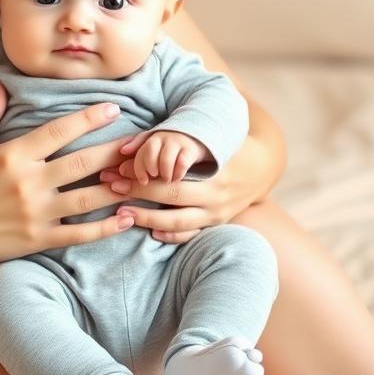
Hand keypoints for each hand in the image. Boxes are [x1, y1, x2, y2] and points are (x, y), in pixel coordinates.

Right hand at [0, 82, 134, 271]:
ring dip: (117, 188)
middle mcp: (27, 183)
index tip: (113, 108)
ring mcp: (35, 214)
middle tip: (141, 141)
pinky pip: (79, 234)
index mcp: (12, 156)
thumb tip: (0, 84)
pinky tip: (127, 218)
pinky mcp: (39, 239)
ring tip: (142, 177)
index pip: (58, 131)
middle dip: (114, 150)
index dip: (88, 118)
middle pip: (81, 163)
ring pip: (87, 198)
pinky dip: (106, 228)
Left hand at [99, 137, 263, 244]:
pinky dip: (172, 236)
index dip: (141, 178)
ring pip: (179, 223)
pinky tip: (152, 231)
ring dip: (148, 219)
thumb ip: (167, 139)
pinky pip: (192, 235)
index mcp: (212, 174)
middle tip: (111, 187)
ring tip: (122, 212)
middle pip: (170, 199)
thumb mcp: (204, 139)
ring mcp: (217, 214)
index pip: (169, 180)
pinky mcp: (217, 224)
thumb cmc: (224, 146)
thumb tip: (126, 146)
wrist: (262, 166)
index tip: (116, 171)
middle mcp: (216, 197)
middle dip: (138, 194)